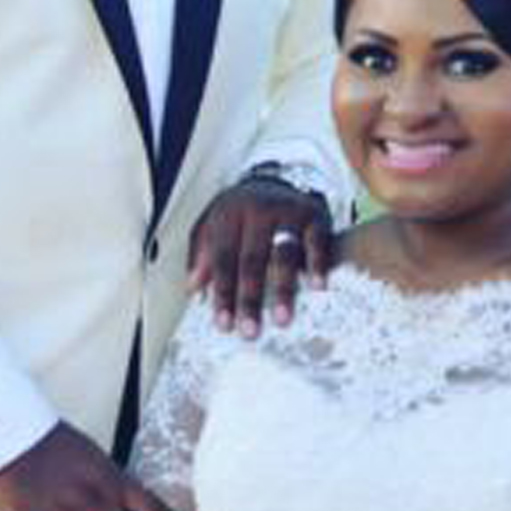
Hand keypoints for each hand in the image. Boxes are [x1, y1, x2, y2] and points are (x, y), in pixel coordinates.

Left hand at [187, 176, 332, 336]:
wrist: (277, 179)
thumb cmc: (241, 213)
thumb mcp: (213, 225)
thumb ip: (201, 254)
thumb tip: (193, 289)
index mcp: (228, 214)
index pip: (223, 258)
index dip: (223, 293)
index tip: (224, 324)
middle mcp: (257, 210)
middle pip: (252, 259)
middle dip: (250, 298)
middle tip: (250, 331)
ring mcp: (287, 211)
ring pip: (284, 253)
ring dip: (283, 288)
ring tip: (282, 319)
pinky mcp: (313, 215)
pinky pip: (317, 241)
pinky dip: (317, 264)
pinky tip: (316, 286)